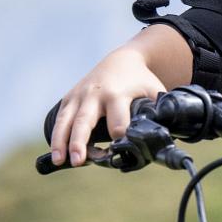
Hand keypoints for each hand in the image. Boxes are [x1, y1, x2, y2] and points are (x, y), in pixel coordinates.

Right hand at [49, 48, 166, 167]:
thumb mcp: (154, 92)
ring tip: (58, 160)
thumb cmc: (140, 81)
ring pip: (66, 120)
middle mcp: (95, 95)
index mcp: (118, 94)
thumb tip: (165, 140)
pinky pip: (60, 119)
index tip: (119, 154)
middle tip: (78, 161)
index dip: (119, 139)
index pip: (117, 122)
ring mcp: (79, 95)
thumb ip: (159, 114)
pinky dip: (57, 136)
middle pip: (85, 121)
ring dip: (61, 141)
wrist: (121, 60)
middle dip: (80, 141)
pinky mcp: (70, 98)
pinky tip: (56, 153)